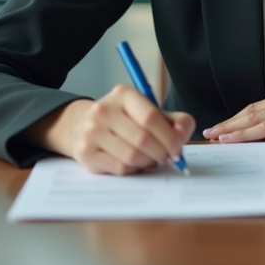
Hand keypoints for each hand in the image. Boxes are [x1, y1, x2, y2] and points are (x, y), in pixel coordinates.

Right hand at [31, 85, 194, 174]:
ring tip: (151, 159)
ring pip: (132, 156)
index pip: (151, 117)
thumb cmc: (125, 120)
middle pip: (142, 139)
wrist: (82, 126)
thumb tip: (182, 134)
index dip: (169, 137)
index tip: (178, 149)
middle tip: (168, 158)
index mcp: (124, 94)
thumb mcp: (149, 112)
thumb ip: (174, 121)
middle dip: (161, 153)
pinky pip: (120, 168)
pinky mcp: (86, 153)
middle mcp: (104, 110)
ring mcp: (92, 132)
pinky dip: (134, 170)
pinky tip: (136, 163)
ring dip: (148, 163)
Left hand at [201, 82, 264, 144]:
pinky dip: (246, 133)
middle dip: (230, 121)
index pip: (262, 105)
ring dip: (232, 128)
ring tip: (215, 136)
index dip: (241, 116)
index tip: (225, 126)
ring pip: (255, 117)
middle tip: (211, 131)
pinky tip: (233, 138)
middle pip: (253, 108)